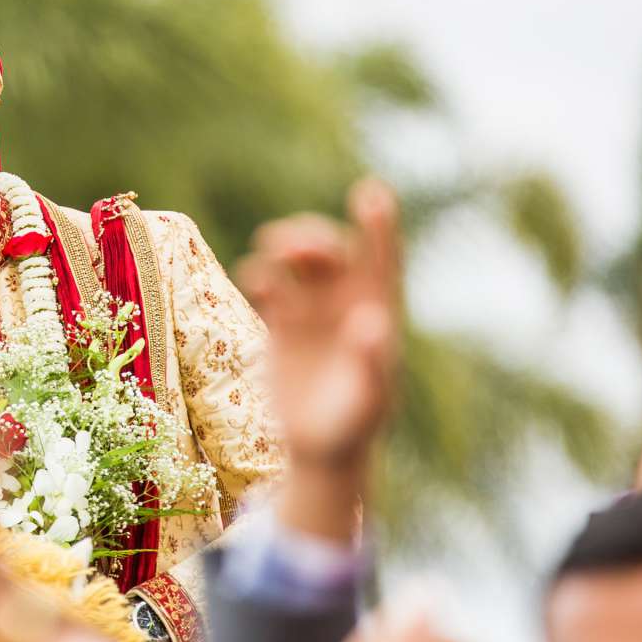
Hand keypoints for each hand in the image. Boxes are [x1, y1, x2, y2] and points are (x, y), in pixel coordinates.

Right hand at [239, 180, 402, 472]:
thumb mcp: (369, 400)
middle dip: (315, 239)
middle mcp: (346, 303)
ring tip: (273, 256)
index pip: (381, 261)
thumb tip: (371, 322)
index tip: (372, 191)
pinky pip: (270, 285)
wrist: (320, 449)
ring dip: (287, 247)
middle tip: (295, 249)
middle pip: (333, 252)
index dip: (379, 226)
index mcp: (378, 313)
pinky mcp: (282, 323)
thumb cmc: (355, 427)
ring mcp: (314, 310)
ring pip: (300, 261)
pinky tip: (260, 282)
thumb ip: (373, 362)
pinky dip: (263, 276)